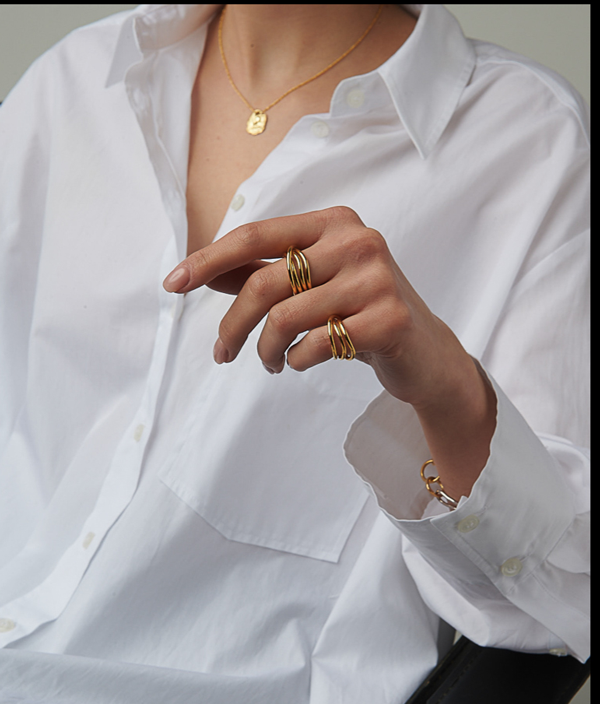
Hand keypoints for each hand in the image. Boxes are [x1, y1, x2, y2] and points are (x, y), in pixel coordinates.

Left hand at [164, 206, 495, 498]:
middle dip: (232, 325)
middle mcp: (357, 242)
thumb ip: (265, 274)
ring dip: (264, 351)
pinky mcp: (388, 319)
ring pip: (285, 318)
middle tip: (222, 354)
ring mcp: (376, 279)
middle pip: (265, 283)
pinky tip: (299, 363)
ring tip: (268, 363)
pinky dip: (295, 361)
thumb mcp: (314, 286)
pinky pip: (314, 345)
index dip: (209, 260)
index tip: (173, 285)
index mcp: (334, 223)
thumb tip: (204, 272)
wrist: (426, 353)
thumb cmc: (361, 314)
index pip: (256, 235)